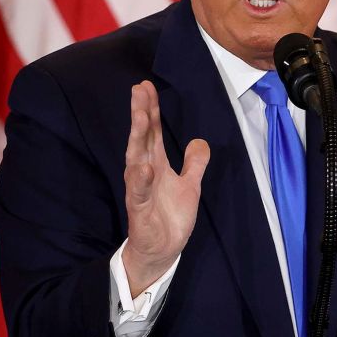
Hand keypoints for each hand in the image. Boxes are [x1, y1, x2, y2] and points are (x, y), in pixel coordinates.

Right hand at [122, 80, 209, 295]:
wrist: (161, 250)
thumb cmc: (170, 216)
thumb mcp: (190, 186)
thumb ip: (194, 163)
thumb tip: (200, 141)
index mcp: (156, 164)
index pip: (152, 131)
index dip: (150, 109)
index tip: (146, 86)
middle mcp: (145, 172)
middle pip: (142, 138)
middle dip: (141, 114)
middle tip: (139, 91)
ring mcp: (140, 190)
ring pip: (136, 160)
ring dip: (138, 138)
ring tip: (142, 117)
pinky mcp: (140, 210)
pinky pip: (139, 193)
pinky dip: (141, 180)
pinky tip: (144, 167)